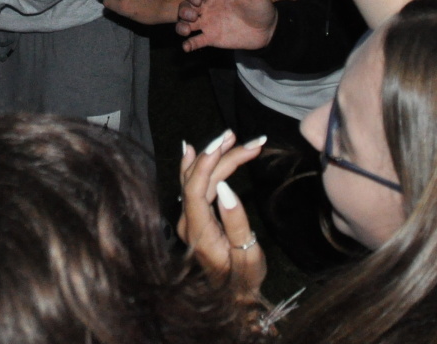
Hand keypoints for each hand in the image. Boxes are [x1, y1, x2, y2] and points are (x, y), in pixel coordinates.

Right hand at [176, 0, 276, 51]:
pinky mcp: (211, 38)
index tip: (197, 0)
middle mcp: (207, 8)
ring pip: (185, 23)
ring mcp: (208, 24)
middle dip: (183, 10)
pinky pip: (196, 41)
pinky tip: (187, 47)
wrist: (267, 29)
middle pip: (185, 6)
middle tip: (192, 16)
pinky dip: (188, 44)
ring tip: (185, 31)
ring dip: (180, 26)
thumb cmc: (261, 7)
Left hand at [177, 130, 266, 298]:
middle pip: (199, 178)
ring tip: (232, 137)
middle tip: (249, 140)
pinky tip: (193, 150)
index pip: (195, 187)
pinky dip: (197, 165)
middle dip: (222, 155)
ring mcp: (188, 219)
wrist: (231, 298)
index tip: (228, 144)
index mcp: (198, 231)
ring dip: (213, 156)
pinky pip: (192, 185)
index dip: (208, 162)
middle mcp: (187, 222)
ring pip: (196, 179)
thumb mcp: (248, 255)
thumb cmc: (243, 280)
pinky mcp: (194, 218)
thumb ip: (237, 222)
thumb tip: (227, 188)